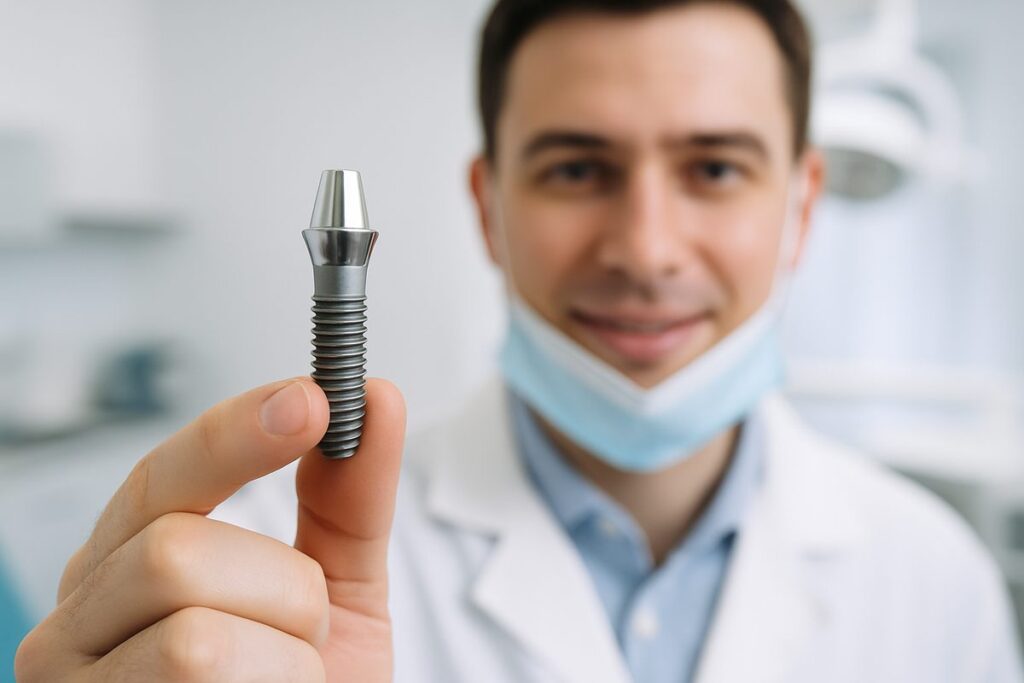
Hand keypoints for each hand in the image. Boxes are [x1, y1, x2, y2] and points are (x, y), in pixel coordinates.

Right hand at [14, 376, 405, 681]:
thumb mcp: (338, 592)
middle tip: (306, 637)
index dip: (234, 433)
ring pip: (194, 637)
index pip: (160, 478)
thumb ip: (347, 499)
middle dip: (284, 593)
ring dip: (286, 663)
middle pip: (174, 551)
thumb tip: (375, 400)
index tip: (313, 399)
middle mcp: (78, 625)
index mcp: (126, 567)